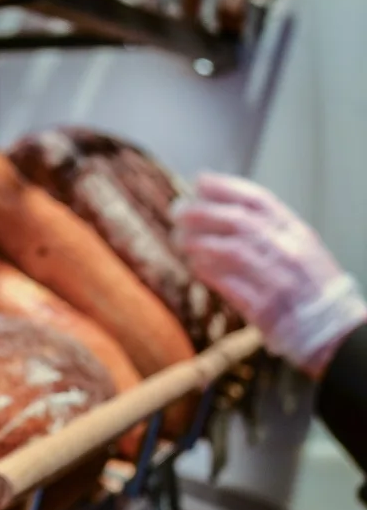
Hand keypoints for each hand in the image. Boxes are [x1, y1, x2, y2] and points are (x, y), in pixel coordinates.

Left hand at [173, 173, 366, 377]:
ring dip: (199, 242)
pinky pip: (229, 284)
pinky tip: (194, 264)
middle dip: (203, 213)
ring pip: (231, 250)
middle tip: (178, 212)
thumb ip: (265, 227)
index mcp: (295, 231)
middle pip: (238, 221)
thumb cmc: (308, 284)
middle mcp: (287, 250)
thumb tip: (222, 205)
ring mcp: (277, 278)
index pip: (258, 200)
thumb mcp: (297, 245)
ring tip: (180, 239)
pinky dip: (208, 272)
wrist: (332, 328)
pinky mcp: (264, 307)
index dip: (226, 188)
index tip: (199, 182)